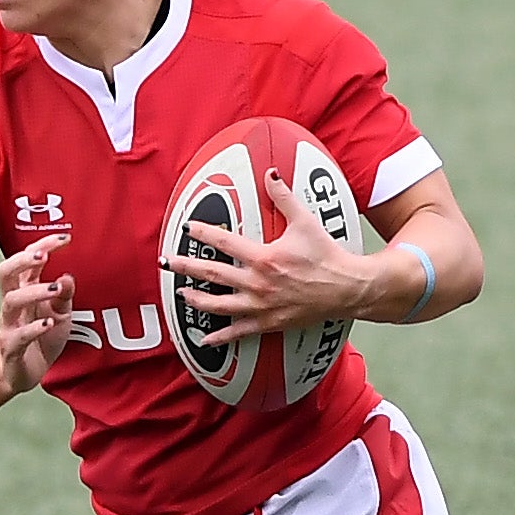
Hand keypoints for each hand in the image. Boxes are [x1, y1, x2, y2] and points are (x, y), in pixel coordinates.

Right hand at [0, 232, 75, 393]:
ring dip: (34, 293)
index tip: (65, 238)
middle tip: (43, 257)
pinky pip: (17, 336)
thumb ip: (65, 296)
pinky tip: (49, 323)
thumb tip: (68, 276)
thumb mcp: (61, 314)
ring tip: (55, 289)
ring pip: (11, 301)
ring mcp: (9, 325)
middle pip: (5, 272)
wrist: (25, 372)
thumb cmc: (42, 337)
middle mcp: (12, 303)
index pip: (28, 261)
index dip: (43, 246)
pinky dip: (34, 329)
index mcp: (25, 290)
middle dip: (22, 260)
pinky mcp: (10, 348)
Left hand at [173, 172, 376, 335]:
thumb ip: (284, 198)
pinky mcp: (269, 323)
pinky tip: (205, 340)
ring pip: (219, 305)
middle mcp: (257, 283)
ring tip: (182, 294)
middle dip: (186, 267)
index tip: (187, 228)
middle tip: (167, 263)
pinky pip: (239, 332)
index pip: (224, 242)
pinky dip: (220, 337)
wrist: (347, 289)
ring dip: (197, 300)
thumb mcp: (305, 222)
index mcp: (263, 257)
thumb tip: (272, 174)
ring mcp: (261, 306)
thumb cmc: (327, 255)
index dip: (203, 233)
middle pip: (212, 274)